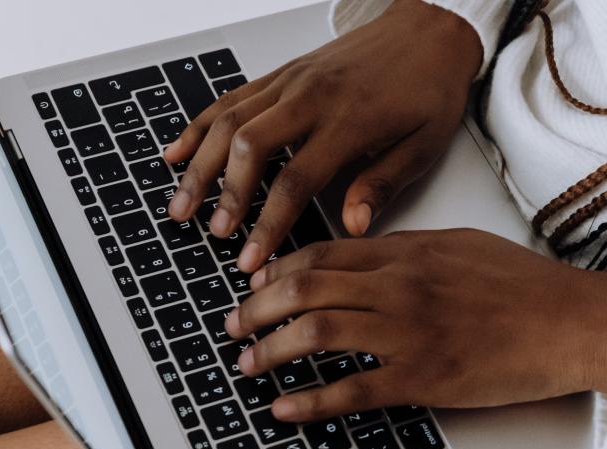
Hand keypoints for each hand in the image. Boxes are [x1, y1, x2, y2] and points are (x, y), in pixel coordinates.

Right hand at [161, 0, 481, 272]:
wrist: (429, 32)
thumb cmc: (429, 88)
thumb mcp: (424, 146)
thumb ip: (382, 185)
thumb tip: (352, 226)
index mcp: (350, 121)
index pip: (296, 180)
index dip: (268, 224)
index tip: (252, 258)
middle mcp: (313, 97)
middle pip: (250, 146)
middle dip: (226, 195)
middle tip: (214, 233)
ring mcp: (292, 81)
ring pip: (230, 120)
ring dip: (200, 165)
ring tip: (181, 206)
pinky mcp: (283, 73)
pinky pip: (231, 99)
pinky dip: (200, 126)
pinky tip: (177, 152)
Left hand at [223, 229, 606, 422]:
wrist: (574, 322)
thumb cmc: (525, 287)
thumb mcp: (460, 246)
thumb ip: (406, 250)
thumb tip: (361, 254)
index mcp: (408, 252)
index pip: (323, 253)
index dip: (278, 270)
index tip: (256, 284)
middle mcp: (400, 287)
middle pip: (305, 289)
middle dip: (257, 308)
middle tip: (236, 325)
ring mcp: (410, 333)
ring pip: (317, 333)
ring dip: (271, 350)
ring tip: (249, 364)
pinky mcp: (425, 378)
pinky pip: (353, 390)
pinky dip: (310, 400)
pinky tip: (285, 407)